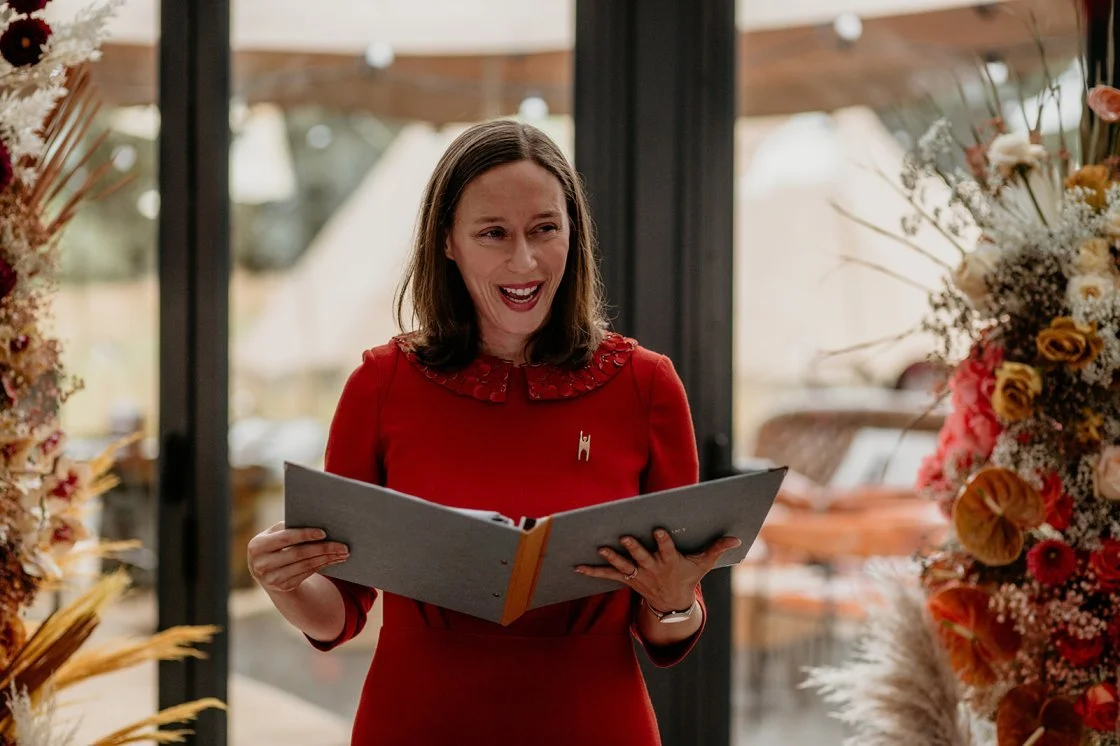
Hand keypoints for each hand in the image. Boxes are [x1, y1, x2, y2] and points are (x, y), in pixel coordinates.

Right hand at [247, 521, 348, 593]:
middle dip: (323, 548)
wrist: (265, 570)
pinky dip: (323, 565)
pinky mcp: (283, 587)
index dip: (305, 535)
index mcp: (257, 546)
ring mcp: (272, 578)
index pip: (285, 538)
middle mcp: (261, 564)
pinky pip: (307, 573)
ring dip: (327, 558)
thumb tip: (317, 521)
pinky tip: (334, 559)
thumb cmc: (274, 543)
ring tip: (343, 552)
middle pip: (299, 554)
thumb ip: (289, 527)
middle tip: (343, 545)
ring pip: (306, 565)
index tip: (324, 533)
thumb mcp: (274, 533)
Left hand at [574, 529, 741, 611]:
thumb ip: (717, 548)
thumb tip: (737, 538)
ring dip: (612, 558)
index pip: (667, 550)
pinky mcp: (627, 579)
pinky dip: (593, 571)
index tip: (659, 530)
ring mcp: (638, 575)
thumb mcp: (704, 564)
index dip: (663, 541)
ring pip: (624, 565)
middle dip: (634, 548)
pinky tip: (577, 566)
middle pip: (642, 558)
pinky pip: (608, 575)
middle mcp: (653, 569)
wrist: (672, 605)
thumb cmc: (688, 577)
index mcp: (671, 562)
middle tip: (625, 537)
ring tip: (601, 549)